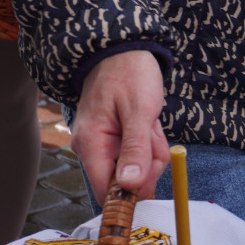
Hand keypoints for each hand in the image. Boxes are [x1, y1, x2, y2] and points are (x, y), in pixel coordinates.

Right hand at [71, 50, 169, 200]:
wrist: (123, 51)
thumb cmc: (129, 75)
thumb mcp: (139, 111)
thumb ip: (136, 149)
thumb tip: (129, 185)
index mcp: (91, 145)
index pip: (107, 191)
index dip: (131, 194)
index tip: (152, 178)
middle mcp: (93, 150)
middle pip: (128, 182)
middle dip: (150, 162)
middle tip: (152, 133)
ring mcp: (105, 146)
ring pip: (139, 168)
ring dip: (153, 148)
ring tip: (149, 122)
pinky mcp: (117, 142)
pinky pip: (140, 154)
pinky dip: (150, 141)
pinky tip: (148, 122)